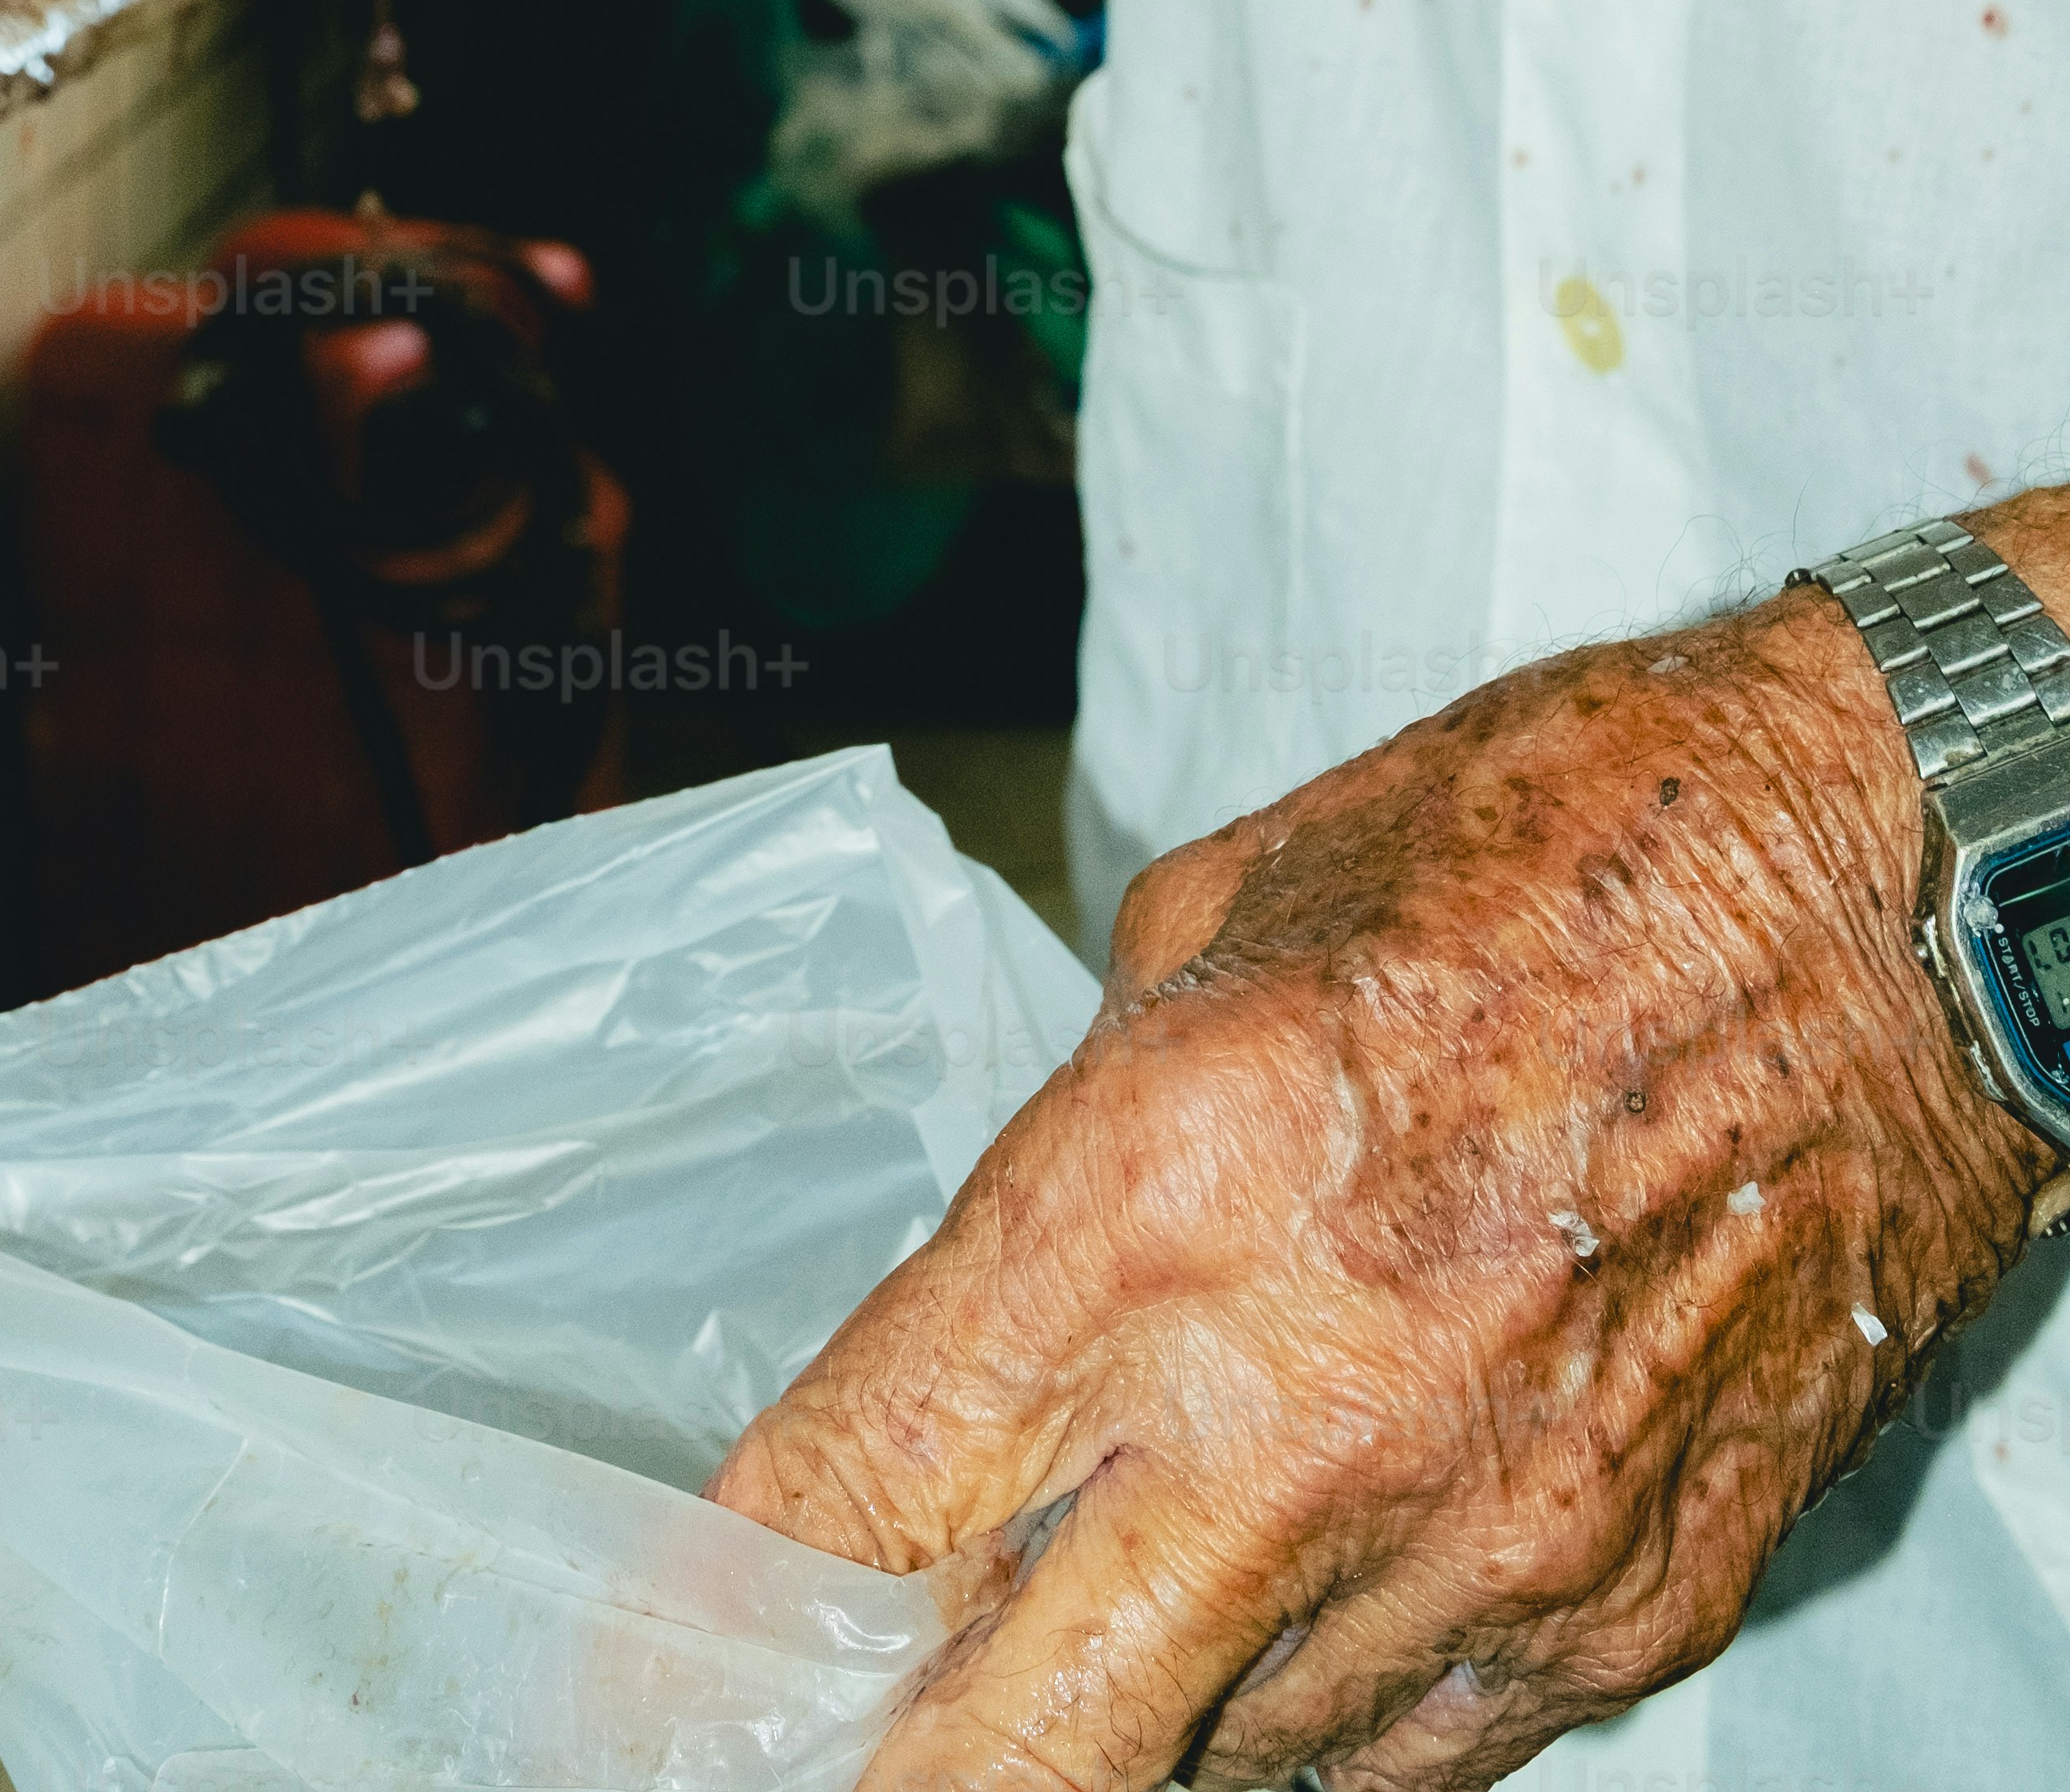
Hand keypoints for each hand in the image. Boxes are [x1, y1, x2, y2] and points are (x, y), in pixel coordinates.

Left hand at [711, 593, 2047, 1784]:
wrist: (1890, 895)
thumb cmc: (1555, 844)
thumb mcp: (1220, 921)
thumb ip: (1089, 1148)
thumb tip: (999, 1311)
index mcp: (1166, 1189)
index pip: (865, 1489)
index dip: (722, 1612)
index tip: (650, 1665)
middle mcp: (1301, 1413)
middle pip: (1005, 1751)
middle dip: (874, 1777)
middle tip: (800, 1744)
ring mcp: (1477, 1551)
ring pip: (1208, 1789)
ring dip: (1102, 1746)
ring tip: (1045, 1675)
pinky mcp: (1623, 1616)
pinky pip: (1404, 1755)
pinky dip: (1300, 1724)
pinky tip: (1263, 1636)